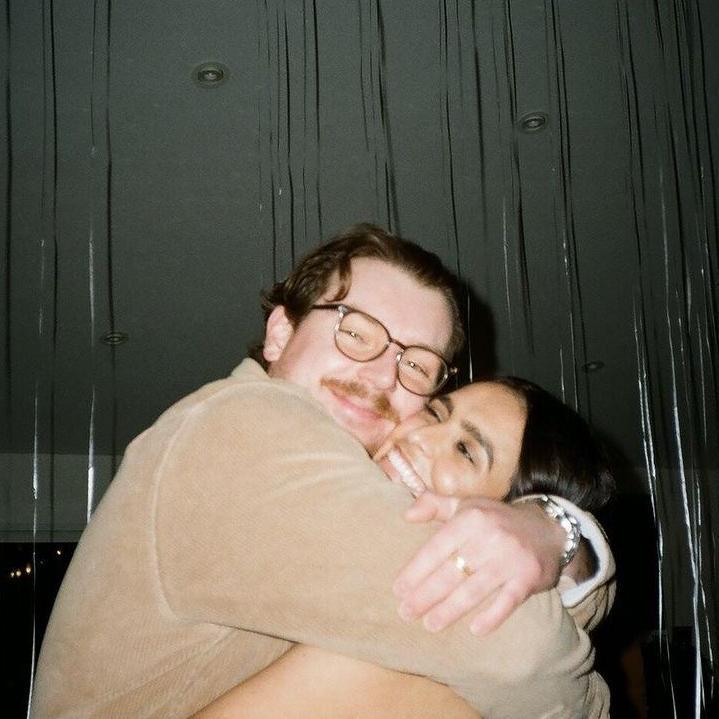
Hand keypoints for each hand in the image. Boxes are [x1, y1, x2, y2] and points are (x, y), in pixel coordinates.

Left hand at [394, 497, 565, 636]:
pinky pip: (507, 601)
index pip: (436, 548)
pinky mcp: (529, 577)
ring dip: (450, 610)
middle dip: (426, 595)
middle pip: (451, 572)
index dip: (416, 570)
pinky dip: (492, 616)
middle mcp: (489, 537)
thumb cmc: (496, 520)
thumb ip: (434, 505)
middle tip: (406, 613)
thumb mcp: (466, 506)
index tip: (398, 590)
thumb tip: (407, 515)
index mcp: (470, 518)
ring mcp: (510, 558)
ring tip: (430, 624)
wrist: (548, 527)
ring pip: (474, 589)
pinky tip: (475, 630)